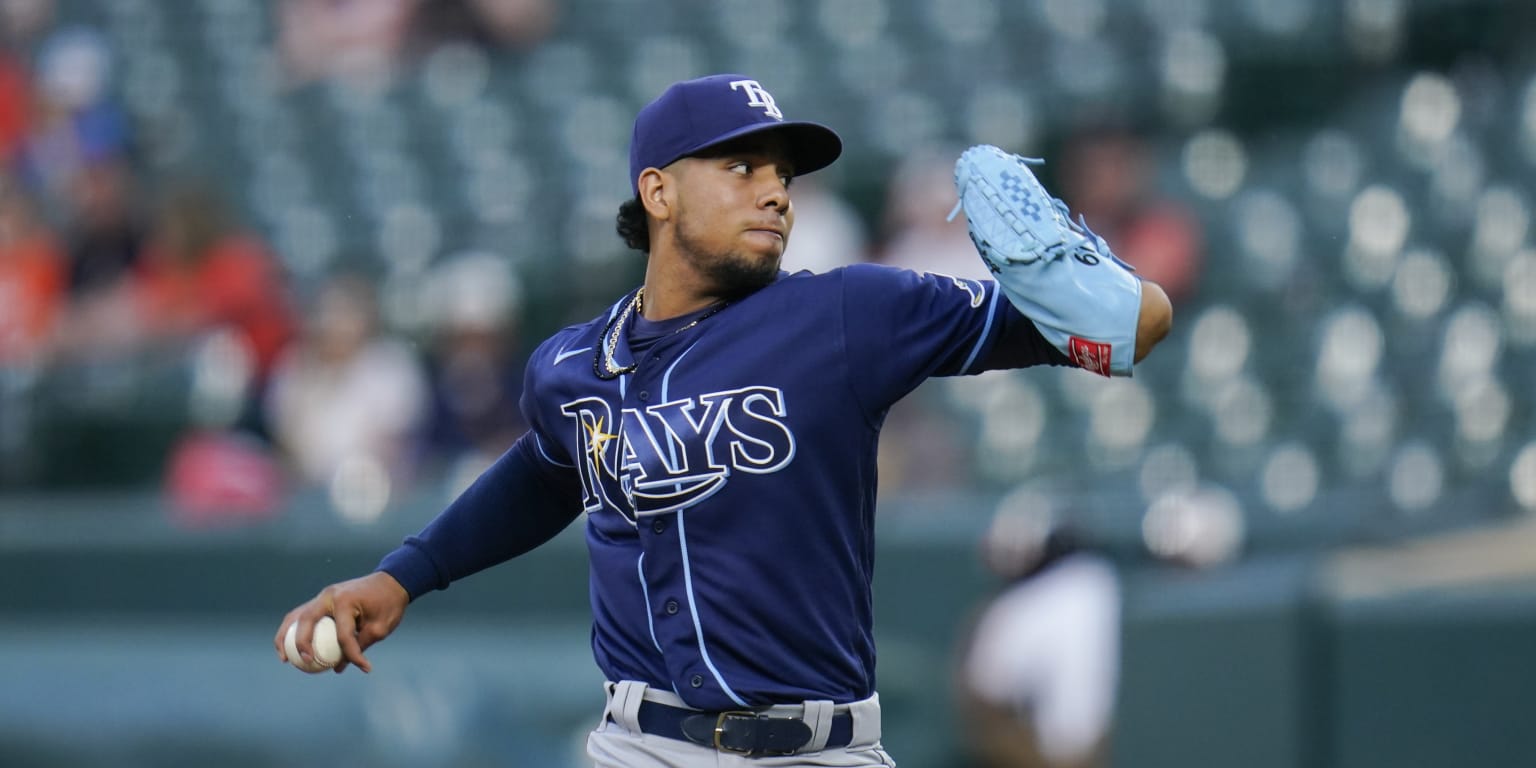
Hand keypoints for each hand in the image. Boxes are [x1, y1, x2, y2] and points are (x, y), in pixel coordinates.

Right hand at [274, 571, 408, 673]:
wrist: (391, 581)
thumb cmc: (388, 604)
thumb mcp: (381, 628)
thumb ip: (359, 646)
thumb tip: (337, 668)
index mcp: (346, 601)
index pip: (343, 634)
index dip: (352, 654)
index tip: (365, 667)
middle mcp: (330, 595)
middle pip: (307, 620)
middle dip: (301, 643)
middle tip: (307, 662)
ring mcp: (323, 596)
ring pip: (296, 616)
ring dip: (286, 637)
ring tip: (285, 659)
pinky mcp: (321, 600)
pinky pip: (302, 616)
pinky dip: (293, 631)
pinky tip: (290, 649)